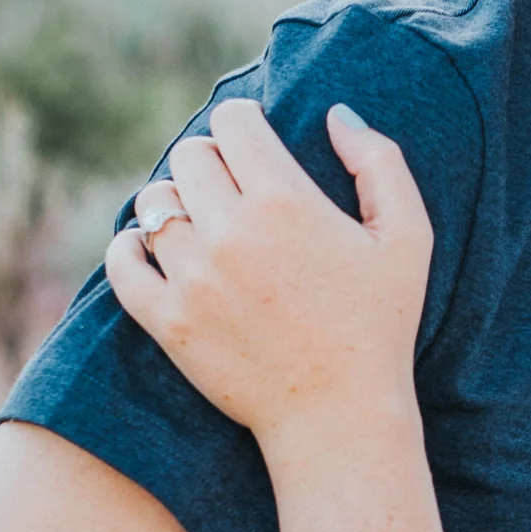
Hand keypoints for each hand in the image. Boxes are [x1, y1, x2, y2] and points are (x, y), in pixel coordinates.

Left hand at [107, 97, 430, 455]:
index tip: (253, 146)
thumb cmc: (382, 325)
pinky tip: (152, 249)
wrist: (340, 418)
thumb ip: (380, 163)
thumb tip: (336, 114)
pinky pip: (122, 261)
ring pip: (154, 203)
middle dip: (210, 161)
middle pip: (189, 155)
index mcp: (287, 202)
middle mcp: (232, 233)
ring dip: (176, 204)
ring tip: (201, 224)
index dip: (243, 124)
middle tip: (231, 187)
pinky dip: (131, 247)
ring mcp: (193, 279)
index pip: (232, 122)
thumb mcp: (408, 238)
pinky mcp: (168, 322)